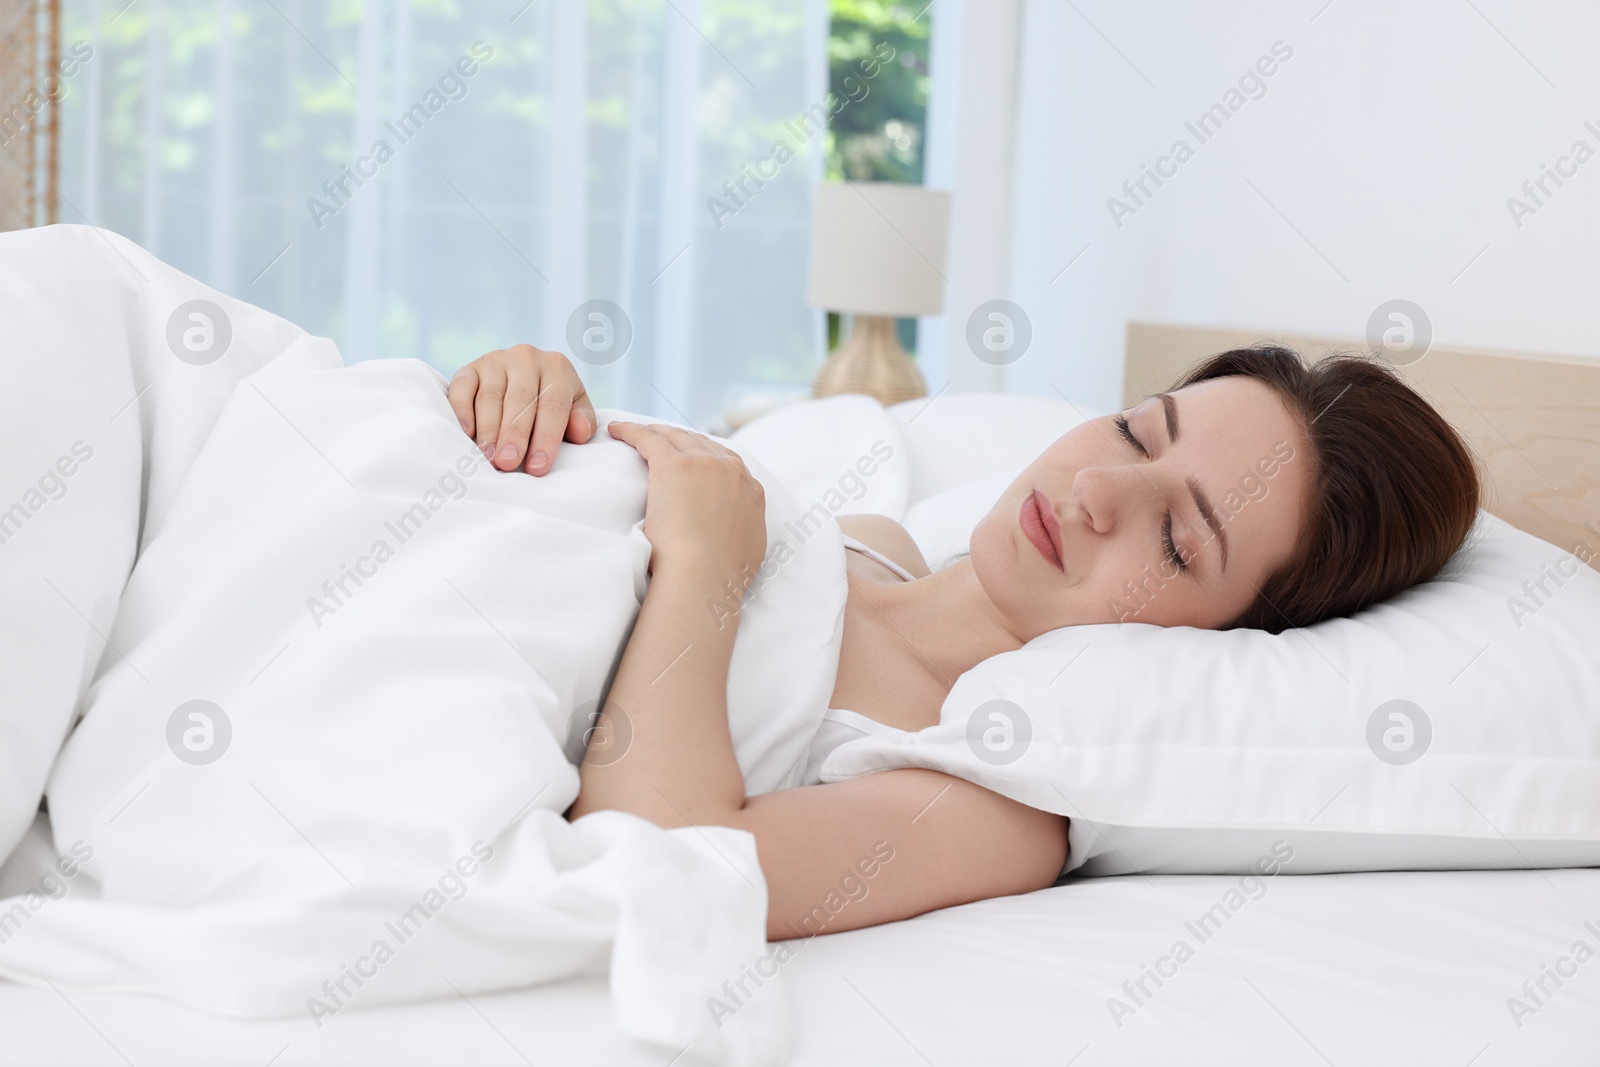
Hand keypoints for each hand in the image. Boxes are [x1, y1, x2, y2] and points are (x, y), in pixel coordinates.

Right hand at [448, 344, 596, 473]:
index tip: (538, 466)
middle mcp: (526, 358)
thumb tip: (581, 432)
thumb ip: (582, 420)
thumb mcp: (574, 405)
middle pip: (520, 400)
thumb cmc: (551, 402)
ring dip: (488, 430)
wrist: (522, 377)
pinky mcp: (470, 368)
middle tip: (508, 463)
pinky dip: (462, 411)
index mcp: (557, 367)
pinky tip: (466, 433)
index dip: (546, 437)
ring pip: (490, 397)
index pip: (553, 405)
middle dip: (514, 435)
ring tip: (488, 457)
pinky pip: (462, 388)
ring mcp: (495, 361)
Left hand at [607, 421, 766, 580]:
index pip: (726, 461)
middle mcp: (730, 469)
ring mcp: (702, 464)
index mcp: (750, 488)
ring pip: (674, 436)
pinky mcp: (672, 465)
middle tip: (660, 441)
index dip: (705, 458)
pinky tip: (616, 430)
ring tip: (638, 434)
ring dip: (656, 432)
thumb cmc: (722, 574)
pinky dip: (630, 431)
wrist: (705, 576)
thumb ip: (744, 526)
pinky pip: (648, 438)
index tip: (691, 460)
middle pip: (700, 443)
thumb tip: (731, 525)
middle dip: (679, 439)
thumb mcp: (749, 546)